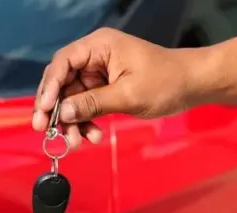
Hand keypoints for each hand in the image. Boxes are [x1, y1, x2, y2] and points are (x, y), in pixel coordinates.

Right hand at [33, 27, 203, 148]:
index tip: (43, 111)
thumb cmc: (165, 82)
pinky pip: (85, 106)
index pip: (63, 62)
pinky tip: (92, 136)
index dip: (50, 87)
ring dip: (71, 121)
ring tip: (77, 142)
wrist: (193, 86)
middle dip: (54, 108)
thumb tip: (61, 113)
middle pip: (62, 82)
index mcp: (99, 46)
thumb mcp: (128, 95)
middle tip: (44, 130)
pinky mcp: (104, 88)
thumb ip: (93, 103)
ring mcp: (98, 73)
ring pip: (71, 98)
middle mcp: (94, 57)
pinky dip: (85, 122)